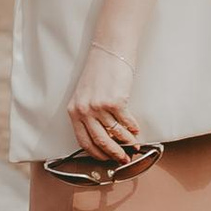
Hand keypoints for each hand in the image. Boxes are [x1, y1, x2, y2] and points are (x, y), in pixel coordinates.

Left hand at [68, 45, 141, 164]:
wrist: (109, 51)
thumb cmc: (98, 72)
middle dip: (114, 154)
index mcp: (74, 111)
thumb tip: (105, 136)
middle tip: (124, 159)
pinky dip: (133, 128)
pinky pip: (126, 122)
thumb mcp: (85, 94)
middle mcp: (84, 110)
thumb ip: (89, 114)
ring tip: (134, 145)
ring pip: (116, 133)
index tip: (106, 159)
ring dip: (127, 142)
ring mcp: (99, 107)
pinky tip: (136, 129)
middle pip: (101, 141)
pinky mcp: (115, 102)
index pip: (83, 141)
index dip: (97, 154)